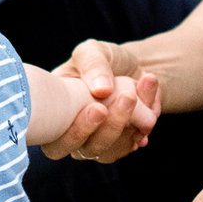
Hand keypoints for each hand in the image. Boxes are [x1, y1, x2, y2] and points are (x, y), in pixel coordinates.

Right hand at [44, 42, 157, 163]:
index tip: (100, 108)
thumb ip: (93, 65)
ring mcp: (94, 143)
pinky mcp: (118, 145)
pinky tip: (150, 96)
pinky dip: (146, 121)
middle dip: (110, 127)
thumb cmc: (102, 59)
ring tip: (146, 81)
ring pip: (111, 149)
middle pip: (86, 150)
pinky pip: (131, 144)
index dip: (76, 131)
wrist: (132, 67)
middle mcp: (70, 134)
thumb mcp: (93, 51)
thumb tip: (101, 90)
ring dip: (131, 119)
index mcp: (52, 114)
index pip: (55, 142)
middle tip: (128, 97)